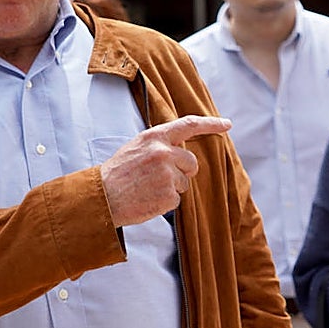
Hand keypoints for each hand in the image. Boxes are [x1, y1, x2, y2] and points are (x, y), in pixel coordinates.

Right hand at [99, 115, 230, 226]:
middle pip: (191, 162)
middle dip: (183, 171)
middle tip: (159, 178)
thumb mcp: (136, 147)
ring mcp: (167, 174)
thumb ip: (159, 144)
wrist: (101, 198)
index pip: (188, 125)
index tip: (227, 124)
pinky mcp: (168, 195)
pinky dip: (165, 202)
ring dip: (171, 188)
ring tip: (147, 188)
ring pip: (184, 183)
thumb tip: (181, 148)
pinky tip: (147, 199)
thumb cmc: (118, 173)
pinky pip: (177, 200)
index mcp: (154, 137)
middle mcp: (163, 152)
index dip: (211, 124)